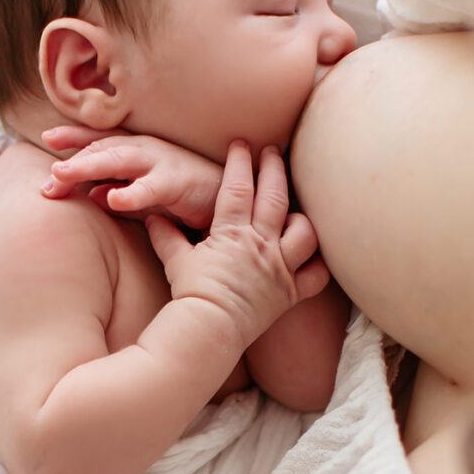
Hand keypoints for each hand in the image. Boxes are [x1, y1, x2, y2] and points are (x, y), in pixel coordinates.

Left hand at [39, 128, 222, 228]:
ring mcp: (161, 163)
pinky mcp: (178, 183)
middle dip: (73, 158)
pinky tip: (112, 200)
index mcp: (136, 150)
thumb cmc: (187, 195)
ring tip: (63, 175)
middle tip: (47, 172)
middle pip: (103, 149)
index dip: (74, 136)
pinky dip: (131, 193)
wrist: (232, 197)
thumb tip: (89, 196)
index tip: (47, 137)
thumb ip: (119, 195)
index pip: (100, 140)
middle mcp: (146, 150)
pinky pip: (151, 188)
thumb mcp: (147, 196)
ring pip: (120, 160)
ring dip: (89, 166)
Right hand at [144, 141, 328, 349]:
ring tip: (297, 205)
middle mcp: (261, 245)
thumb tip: (152, 218)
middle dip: (274, 168)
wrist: (208, 330)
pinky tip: (317, 253)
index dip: (240, 162)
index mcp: (232, 233)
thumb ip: (167, 236)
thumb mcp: (176, 261)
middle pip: (275, 196)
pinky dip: (320, 263)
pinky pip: (316, 274)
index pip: (238, 186)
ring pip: (304, 230)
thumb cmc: (191, 295)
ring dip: (302, 214)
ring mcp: (279, 268)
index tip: (241, 144)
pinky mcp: (290, 292)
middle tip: (273, 151)